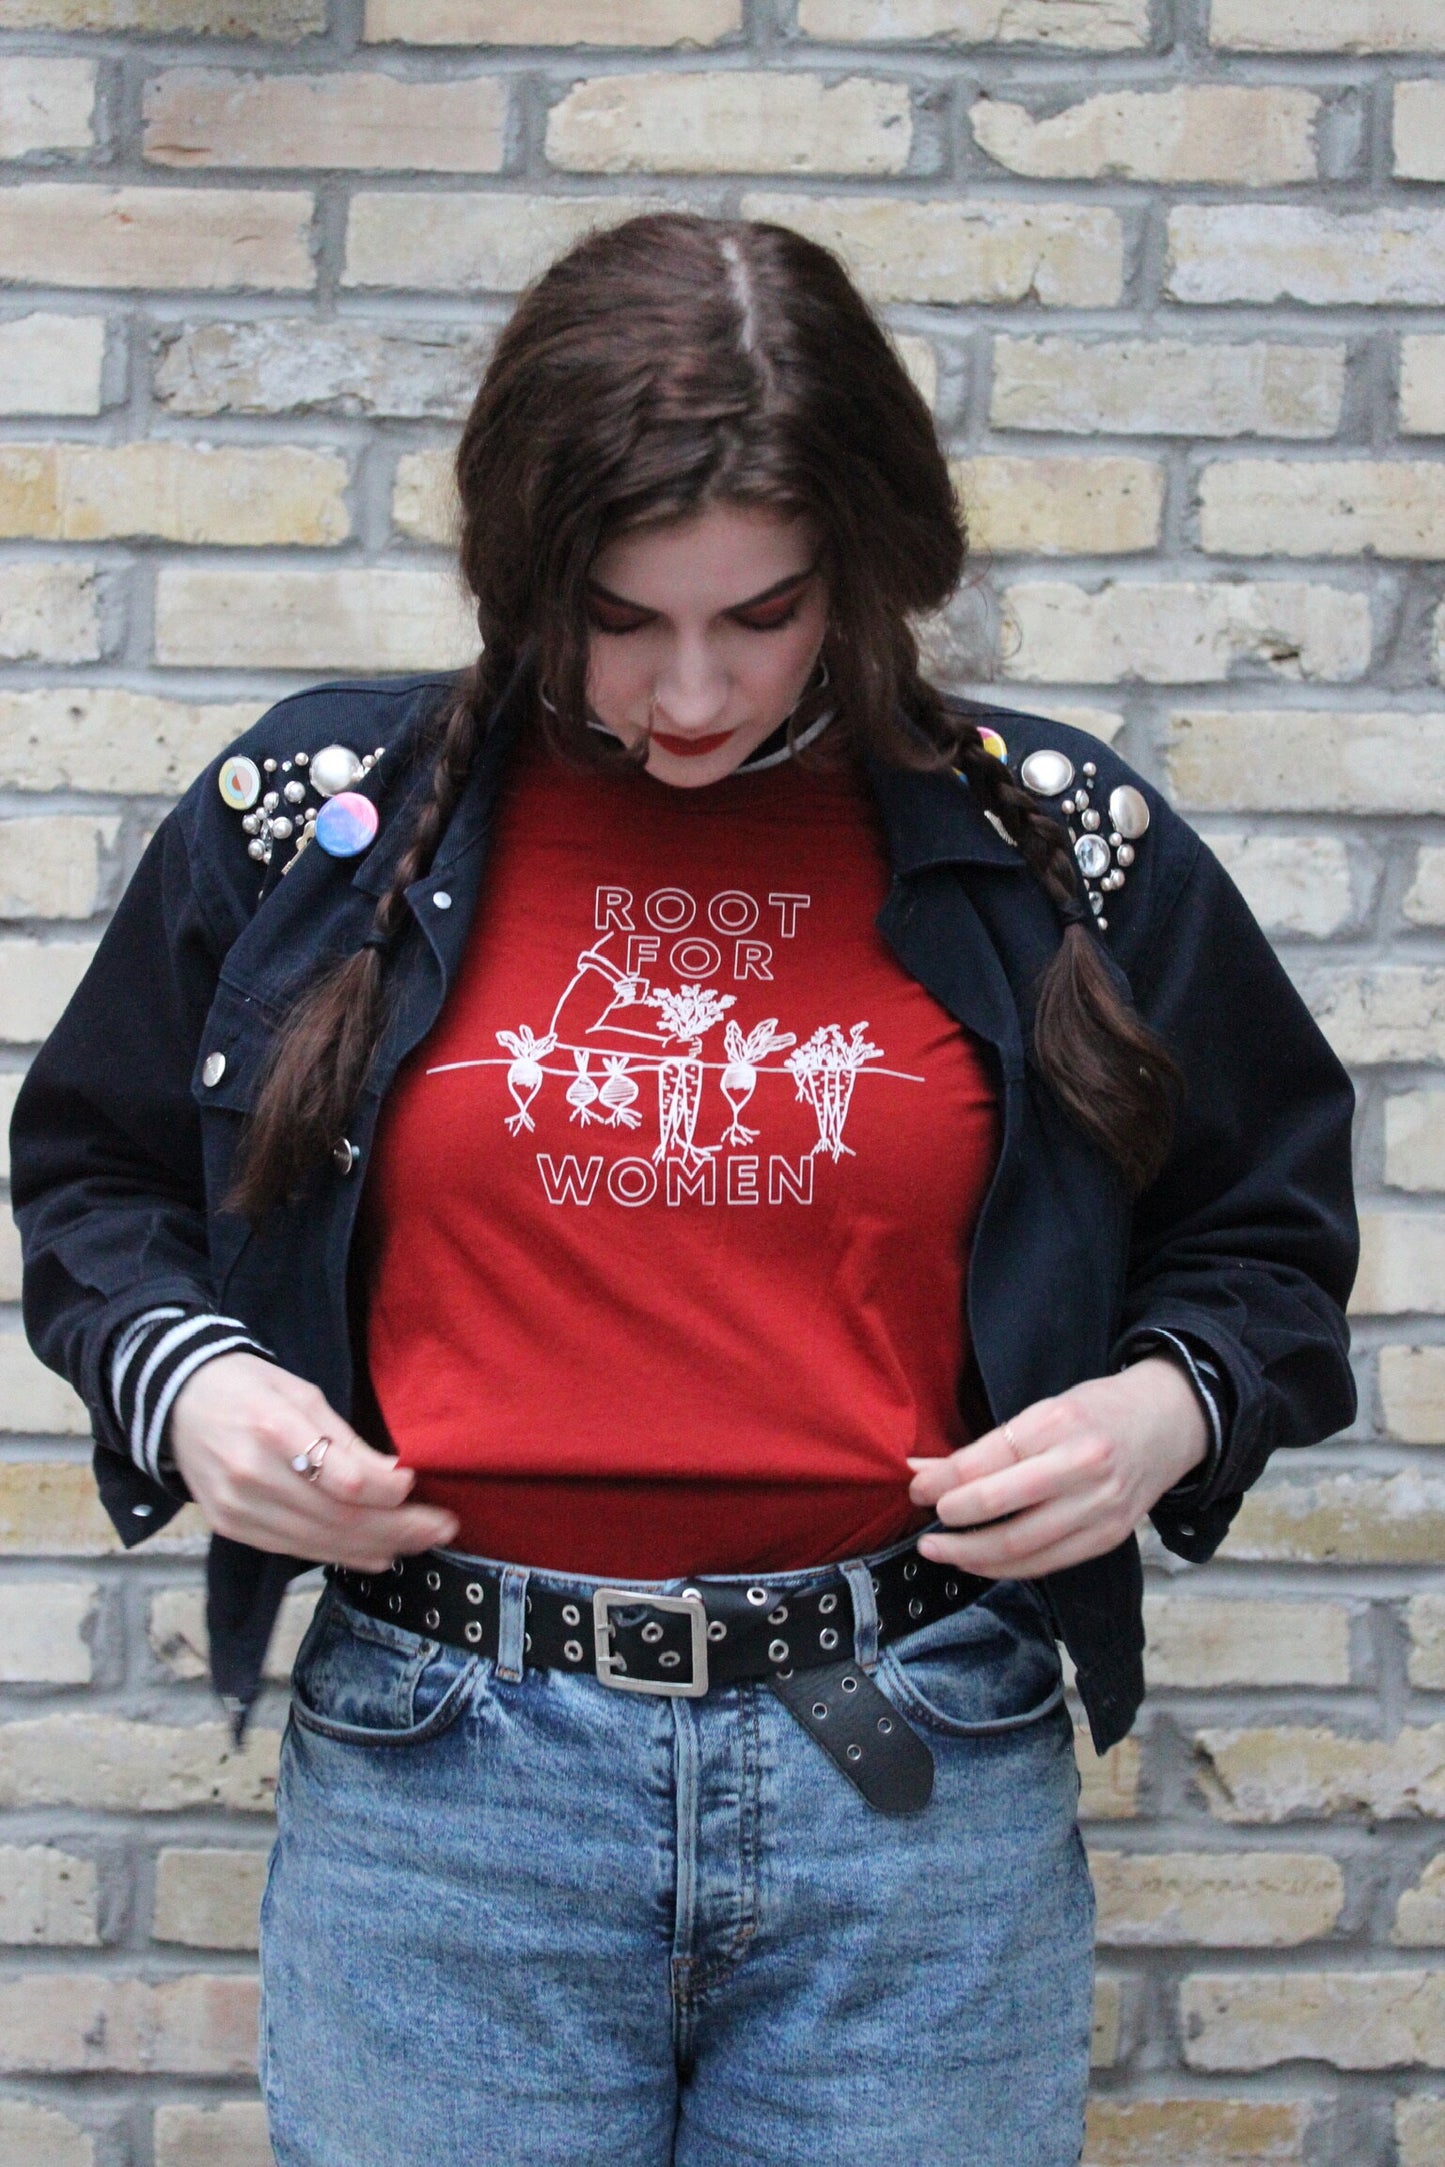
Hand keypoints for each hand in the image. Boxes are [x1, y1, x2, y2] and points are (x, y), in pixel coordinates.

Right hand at [169, 1352, 458, 1570]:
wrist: (176, 1403)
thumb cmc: (247, 1387)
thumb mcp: (300, 1392)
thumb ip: (345, 1439)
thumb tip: (394, 1477)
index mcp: (271, 1428)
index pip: (340, 1478)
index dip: (385, 1489)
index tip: (413, 1483)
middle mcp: (251, 1475)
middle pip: (337, 1517)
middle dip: (399, 1528)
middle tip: (444, 1526)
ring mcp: (238, 1509)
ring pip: (321, 1542)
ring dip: (379, 1547)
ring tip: (422, 1542)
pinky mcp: (233, 1529)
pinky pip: (297, 1551)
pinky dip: (342, 1556)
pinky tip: (378, 1555)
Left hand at [905, 1358, 1207, 1579]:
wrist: (1169, 1422)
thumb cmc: (1097, 1411)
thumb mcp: (1043, 1411)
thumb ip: (987, 1446)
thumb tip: (924, 1469)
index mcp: (1058, 1423)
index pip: (984, 1461)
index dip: (941, 1480)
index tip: (918, 1486)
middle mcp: (1081, 1466)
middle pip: (999, 1505)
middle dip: (951, 1520)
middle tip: (924, 1525)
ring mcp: (1099, 1506)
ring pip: (1020, 1546)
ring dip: (970, 1554)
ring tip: (940, 1552)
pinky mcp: (1108, 1537)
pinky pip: (1047, 1563)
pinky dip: (1006, 1568)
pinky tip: (979, 1562)